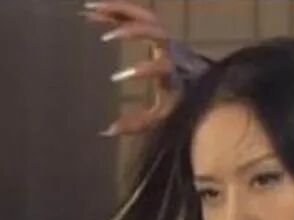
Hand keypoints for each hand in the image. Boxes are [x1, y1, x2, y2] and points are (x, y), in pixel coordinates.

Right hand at [80, 1, 178, 135]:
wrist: (202, 84)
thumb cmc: (181, 101)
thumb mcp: (163, 115)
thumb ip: (138, 123)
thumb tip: (107, 130)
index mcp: (175, 70)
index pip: (163, 66)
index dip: (143, 69)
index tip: (117, 77)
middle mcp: (172, 49)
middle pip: (155, 31)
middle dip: (132, 31)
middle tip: (105, 37)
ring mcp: (164, 36)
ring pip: (143, 15)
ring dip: (118, 11)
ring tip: (88, 9)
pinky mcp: (155, 28)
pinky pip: (136, 14)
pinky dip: (115, 9)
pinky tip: (91, 9)